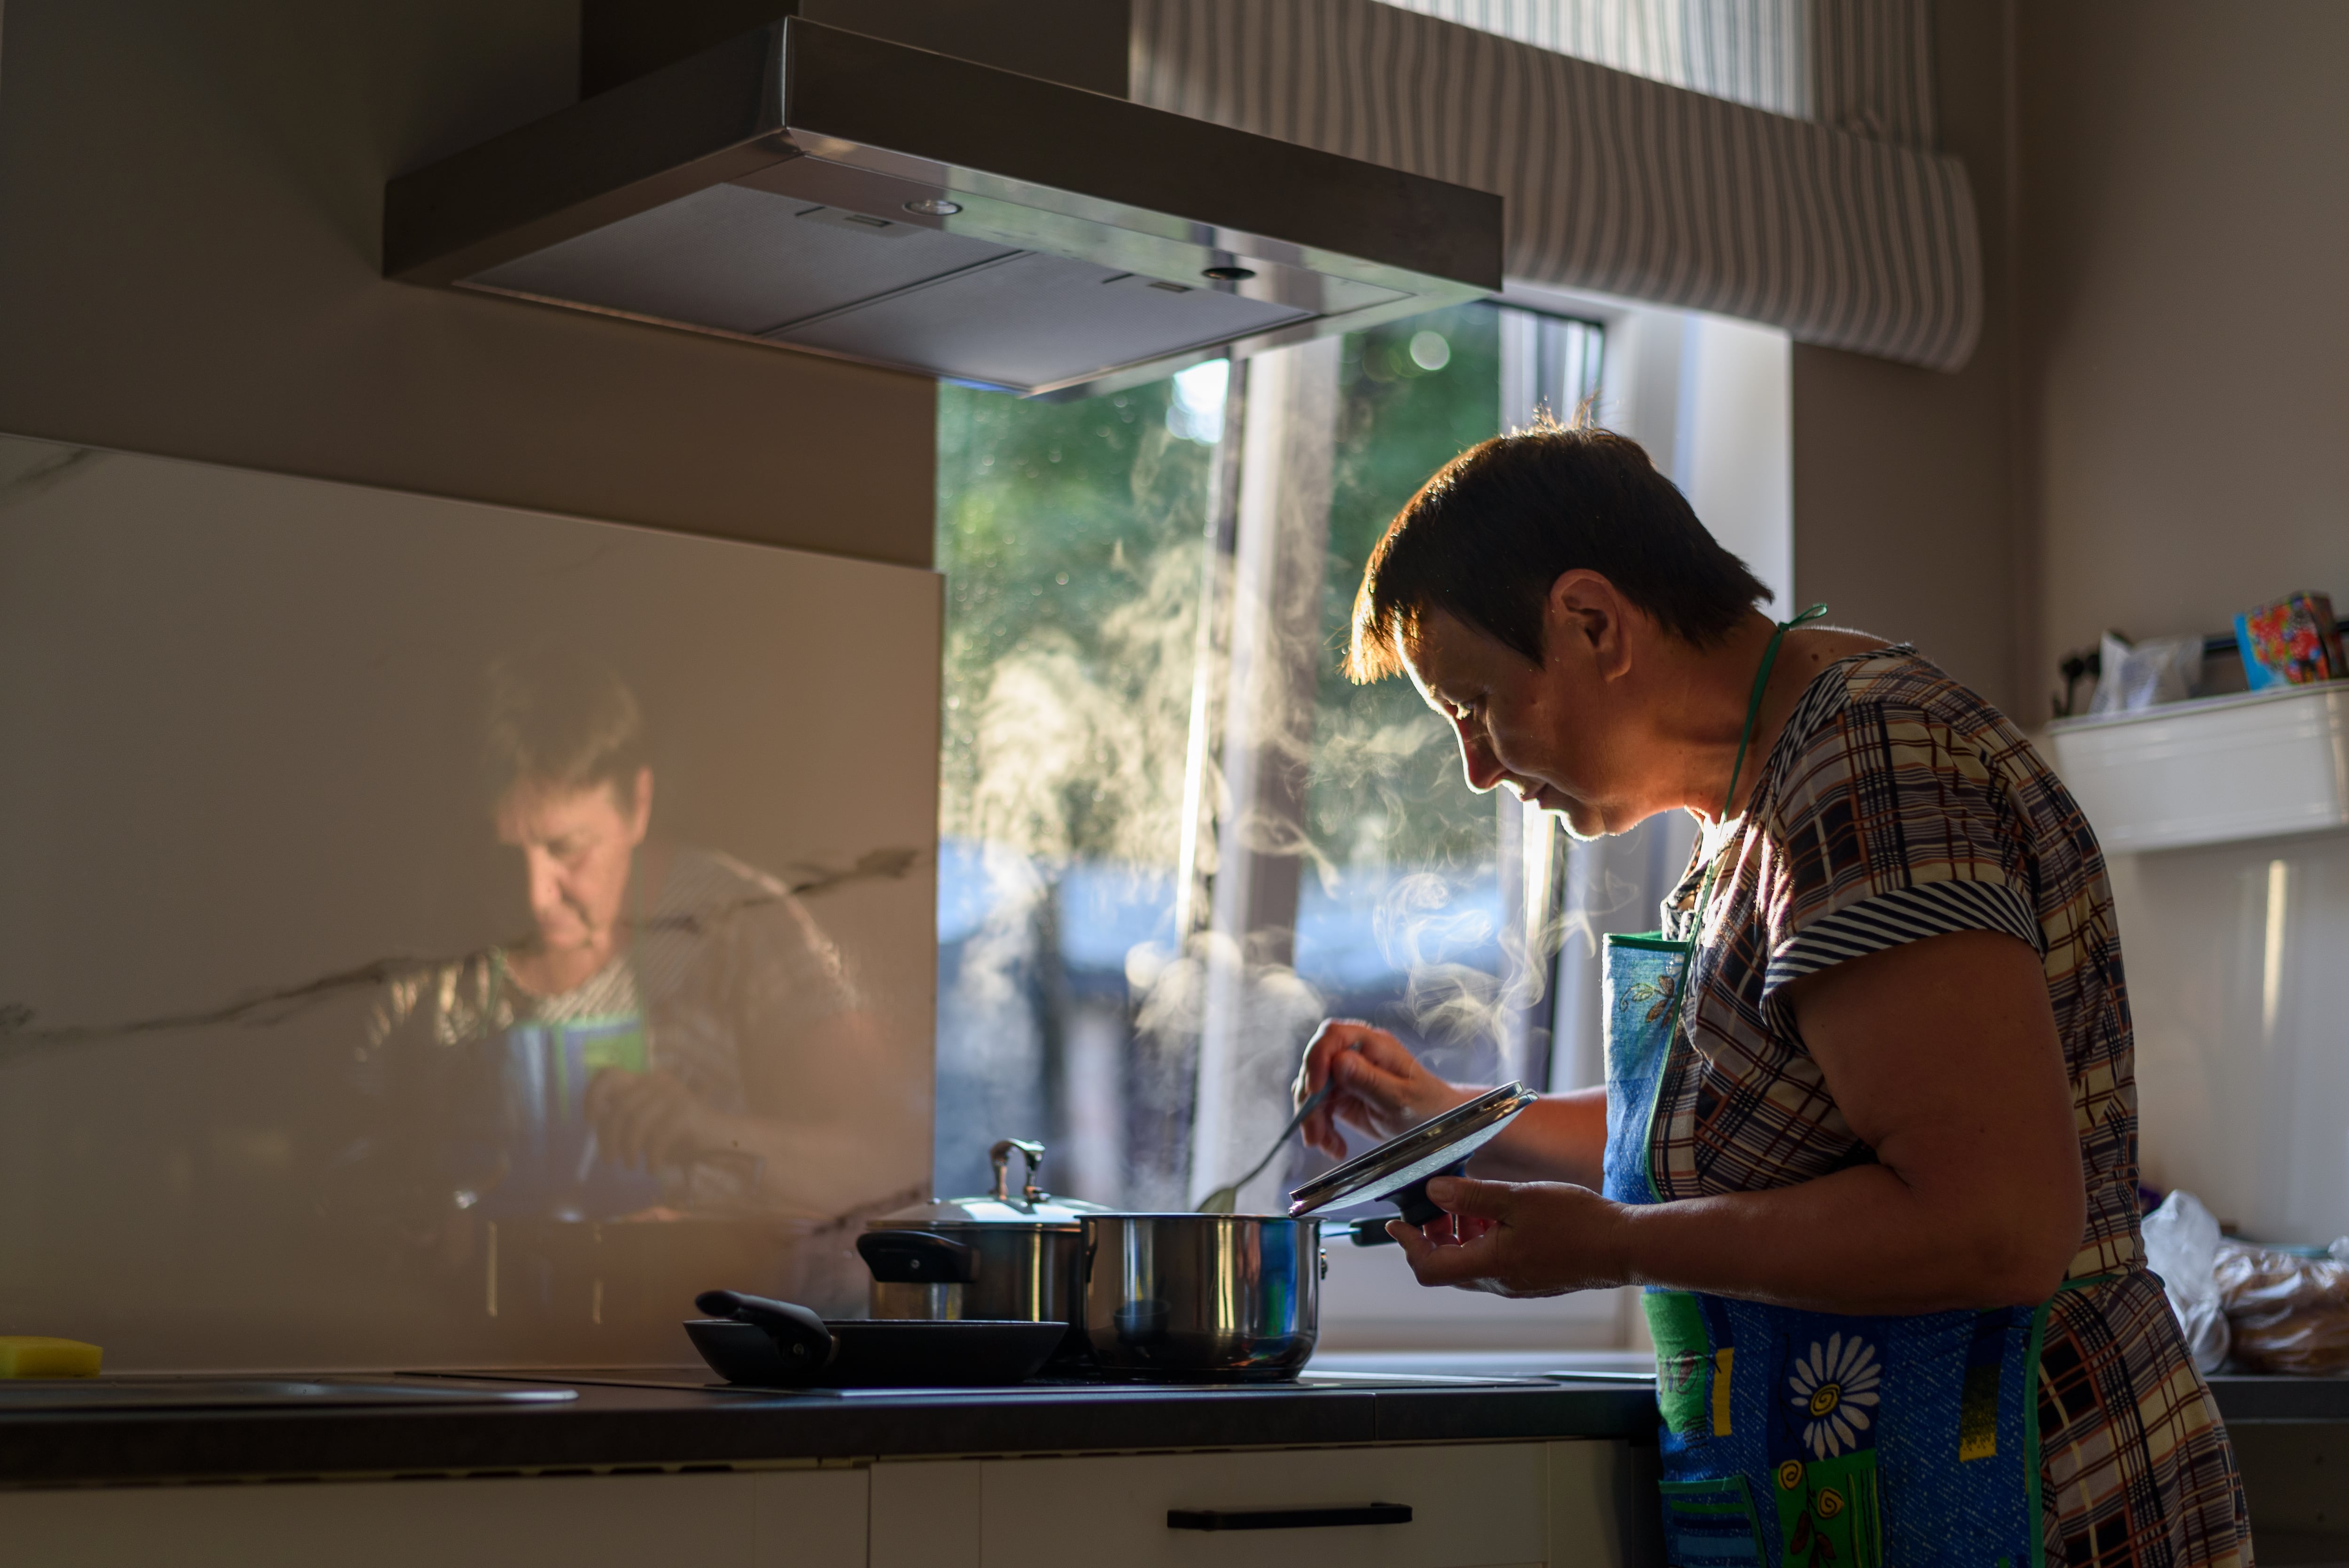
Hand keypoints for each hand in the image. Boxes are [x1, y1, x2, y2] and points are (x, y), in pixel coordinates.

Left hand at [585, 1068, 719, 1169]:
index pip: (609, 1075)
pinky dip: (650, 1158)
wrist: (722, 1139)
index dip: (593, 1096)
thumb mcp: (648, 1125)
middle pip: (620, 1108)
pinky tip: (652, 1168)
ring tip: (630, 1165)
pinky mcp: (686, 1113)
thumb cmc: (680, 1135)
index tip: (589, 1120)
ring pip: (636, 1123)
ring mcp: (674, 1095)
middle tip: (609, 1161)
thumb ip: (624, 1119)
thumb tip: (597, 1124)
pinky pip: (657, 1138)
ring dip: (628, 1150)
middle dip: (608, 1138)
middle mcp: (658, 1082)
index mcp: (646, 1081)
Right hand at [1293, 1020, 1476, 1160]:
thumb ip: (1370, 1081)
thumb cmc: (1429, 1108)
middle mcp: (1356, 1055)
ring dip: (1313, 1119)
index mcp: (1374, 1045)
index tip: (1315, 1089)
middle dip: (1310, 1100)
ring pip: (1312, 1089)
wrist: (1437, 1124)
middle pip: (1315, 1065)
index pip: (1332, 1035)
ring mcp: (1347, 1075)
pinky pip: (1319, 1108)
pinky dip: (1321, 1128)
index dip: (1317, 1058)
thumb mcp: (1402, 1099)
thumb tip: (1338, 1061)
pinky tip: (1334, 1147)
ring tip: (1326, 1145)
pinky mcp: (1343, 1096)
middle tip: (1315, 1133)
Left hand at [1390, 1176, 1631, 1296]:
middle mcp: (1500, 1282)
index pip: (1429, 1268)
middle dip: (1434, 1234)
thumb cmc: (1577, 1223)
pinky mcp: (1534, 1277)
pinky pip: (1496, 1262)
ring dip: (1461, 1234)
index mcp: (1490, 1266)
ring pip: (1473, 1262)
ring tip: (1471, 1201)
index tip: (1397, 1222)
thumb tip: (1433, 1193)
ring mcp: (1518, 1282)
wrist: (1626, 1247)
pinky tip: (1500, 1213)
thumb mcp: (1518, 1199)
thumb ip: (1473, 1197)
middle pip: (1448, 1266)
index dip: (1408, 1246)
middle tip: (1437, 1203)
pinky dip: (1485, 1239)